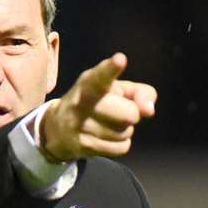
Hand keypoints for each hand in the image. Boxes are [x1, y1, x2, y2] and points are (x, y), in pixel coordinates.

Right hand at [39, 52, 156, 160]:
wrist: (58, 129)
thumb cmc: (96, 103)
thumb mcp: (117, 89)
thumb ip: (139, 92)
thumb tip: (149, 109)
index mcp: (90, 82)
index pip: (101, 76)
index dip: (111, 69)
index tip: (120, 60)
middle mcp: (82, 102)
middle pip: (130, 114)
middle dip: (131, 114)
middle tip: (118, 111)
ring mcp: (80, 126)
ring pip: (125, 132)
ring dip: (124, 130)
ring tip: (108, 123)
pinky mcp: (84, 146)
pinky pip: (122, 147)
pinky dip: (120, 144)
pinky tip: (106, 137)